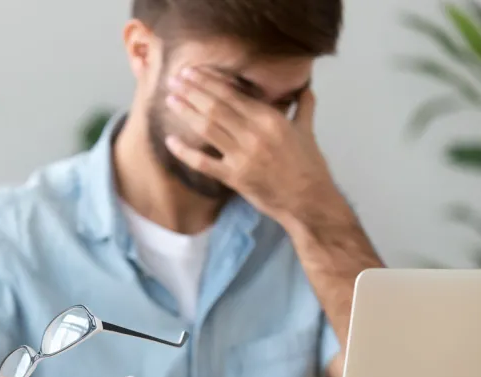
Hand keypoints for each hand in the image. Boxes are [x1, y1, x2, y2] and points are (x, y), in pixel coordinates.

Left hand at [164, 67, 341, 224]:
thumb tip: (305, 88)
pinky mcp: (234, 178)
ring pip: (207, 128)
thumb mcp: (307, 131)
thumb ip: (303, 107)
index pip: (233, 94)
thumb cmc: (309, 166)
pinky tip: (170, 141)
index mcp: (270, 118)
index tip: (192, 71)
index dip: (209, 81)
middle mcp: (254, 133)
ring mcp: (242, 156)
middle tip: (174, 80)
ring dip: (186, 112)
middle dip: (192, 91)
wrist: (309, 201)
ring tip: (170, 100)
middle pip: (215, 107)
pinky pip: (204, 163)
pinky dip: (185, 152)